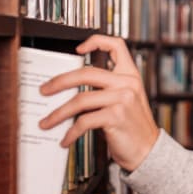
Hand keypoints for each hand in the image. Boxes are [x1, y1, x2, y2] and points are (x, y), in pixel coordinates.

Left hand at [38, 34, 159, 171]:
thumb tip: (71, 88)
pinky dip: (70, 132)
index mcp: (130, 75)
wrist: (148, 151)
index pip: (116, 45)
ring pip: (80, 100)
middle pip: (86, 73)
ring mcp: (123, 99)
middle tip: (44, 90)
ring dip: (58, 113)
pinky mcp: (116, 116)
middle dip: (59, 82)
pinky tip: (66, 139)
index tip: (78, 49)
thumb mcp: (126, 101)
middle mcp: (128, 83)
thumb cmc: (133, 127)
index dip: (96, 42)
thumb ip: (107, 89)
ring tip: (47, 122)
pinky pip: (84, 121)